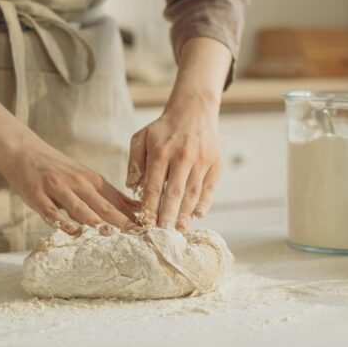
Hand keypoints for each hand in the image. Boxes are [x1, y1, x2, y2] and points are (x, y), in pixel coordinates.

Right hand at [0, 139, 138, 232]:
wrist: (25, 152)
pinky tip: (71, 231)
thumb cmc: (59, 170)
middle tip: (138, 236)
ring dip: (96, 221)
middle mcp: (79, 183)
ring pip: (80, 207)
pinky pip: (51, 211)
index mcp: (94, 181)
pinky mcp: (38, 195)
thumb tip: (137, 210)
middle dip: (122, 222)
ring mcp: (58, 189)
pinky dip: (62, 221)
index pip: (118, 201)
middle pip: (104, 206)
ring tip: (110, 234)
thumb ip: (109, 196)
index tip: (149, 229)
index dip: (134, 216)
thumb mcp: (87, 178)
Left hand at [127, 94, 220, 230]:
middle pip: (174, 194)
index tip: (146, 225)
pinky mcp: (215, 164)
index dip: (150, 208)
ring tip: (179, 230)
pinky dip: (204, 204)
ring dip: (186, 214)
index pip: (154, 187)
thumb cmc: (163, 129)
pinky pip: (209, 189)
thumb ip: (134, 162)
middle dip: (168, 217)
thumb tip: (132, 188)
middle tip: (163, 235)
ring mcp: (201, 161)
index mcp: (161, 152)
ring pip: (193, 194)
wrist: (194, 111)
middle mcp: (183, 157)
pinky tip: (197, 215)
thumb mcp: (141, 138)